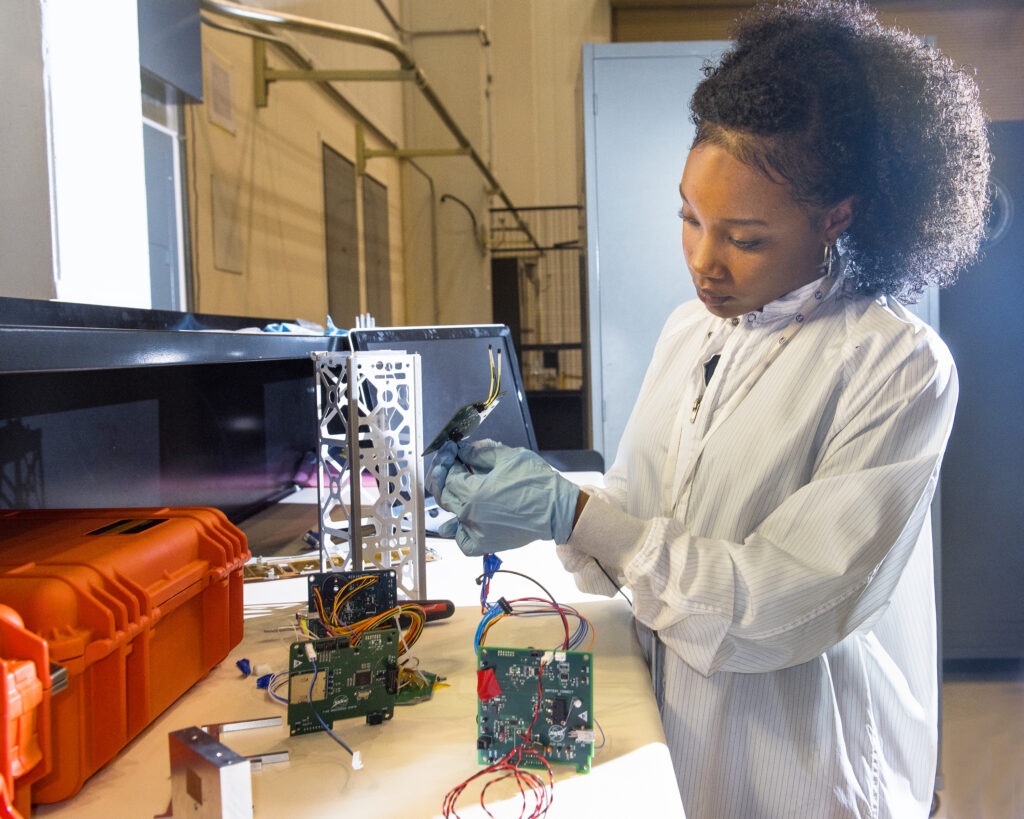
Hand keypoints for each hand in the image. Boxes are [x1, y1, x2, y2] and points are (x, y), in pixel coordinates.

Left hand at [424, 439, 579, 555]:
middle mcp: (469, 515)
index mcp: (472, 493)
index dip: (449, 459)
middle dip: (445, 476)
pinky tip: (463, 520)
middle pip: (444, 495)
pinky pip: (462, 541)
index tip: (454, 451)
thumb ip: (480, 452)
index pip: (448, 475)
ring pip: (449, 517)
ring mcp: (476, 532)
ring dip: (450, 502)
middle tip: (453, 465)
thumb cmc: (537, 482)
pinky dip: (459, 531)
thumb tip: (463, 451)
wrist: (556, 509)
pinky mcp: (486, 543)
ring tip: (457, 490)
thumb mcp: (508, 456)